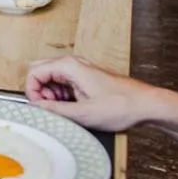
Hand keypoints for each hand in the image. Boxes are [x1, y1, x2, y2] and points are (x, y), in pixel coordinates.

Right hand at [24, 55, 151, 132]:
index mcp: (68, 66)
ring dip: (51, 94)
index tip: (38, 107)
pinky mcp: (86, 78)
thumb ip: (55, 110)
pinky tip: (74, 108)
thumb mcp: (83, 114)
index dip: (32, 91)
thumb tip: (36, 107)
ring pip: (52, 78)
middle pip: (40, 71)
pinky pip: (64, 83)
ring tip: (65, 110)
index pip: (34, 72)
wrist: (146, 105)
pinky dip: (62, 95)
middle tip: (49, 108)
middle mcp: (73, 64)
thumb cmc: (120, 106)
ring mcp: (80, 70)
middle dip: (40, 91)